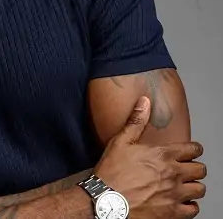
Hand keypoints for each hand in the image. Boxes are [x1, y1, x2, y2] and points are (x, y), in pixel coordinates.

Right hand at [93, 96, 206, 218]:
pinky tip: (181, 202)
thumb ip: (136, 121)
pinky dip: (190, 206)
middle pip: (200, 170)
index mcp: (163, 155)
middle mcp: (173, 174)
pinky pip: (193, 210)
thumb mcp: (120, 141)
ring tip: (185, 185)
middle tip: (187, 167)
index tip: (191, 150)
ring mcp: (175, 195)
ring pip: (200, 190)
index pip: (193, 149)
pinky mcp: (173, 213)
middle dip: (195, 167)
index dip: (194, 148)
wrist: (108, 201)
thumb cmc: (112, 171)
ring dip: (193, 186)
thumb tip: (145, 102)